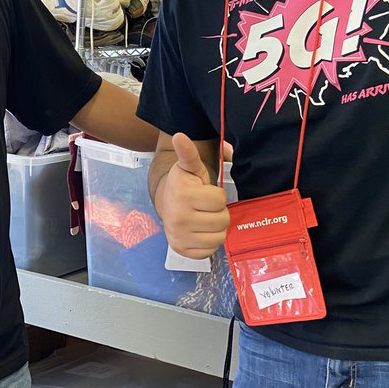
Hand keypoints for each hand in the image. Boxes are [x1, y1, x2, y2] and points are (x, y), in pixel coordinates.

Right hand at [155, 133, 229, 258]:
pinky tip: (200, 231)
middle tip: (206, 207)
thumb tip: (179, 136)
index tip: (206, 193)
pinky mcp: (182, 251)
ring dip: (216, 228)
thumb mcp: (189, 167)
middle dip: (218, 213)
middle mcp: (179, 219)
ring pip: (219, 238)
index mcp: (183, 196)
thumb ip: (188, 153)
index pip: (220, 201)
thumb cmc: (184, 184)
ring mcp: (179, 237)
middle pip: (222, 221)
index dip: (217, 196)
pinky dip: (209, 243)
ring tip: (205, 218)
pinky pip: (209, 252)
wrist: (166, 203)